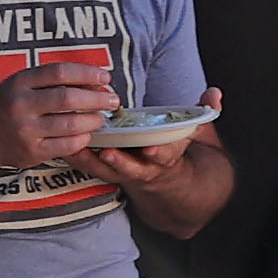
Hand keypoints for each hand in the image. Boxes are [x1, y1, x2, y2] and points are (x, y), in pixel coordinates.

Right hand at [0, 60, 115, 178]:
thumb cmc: (7, 105)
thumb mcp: (20, 84)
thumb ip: (50, 80)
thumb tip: (96, 81)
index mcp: (20, 82)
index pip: (60, 72)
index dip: (87, 73)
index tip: (105, 77)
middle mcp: (21, 105)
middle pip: (68, 98)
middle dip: (97, 98)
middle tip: (113, 100)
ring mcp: (26, 130)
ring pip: (71, 124)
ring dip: (94, 120)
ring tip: (102, 118)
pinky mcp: (32, 152)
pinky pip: (67, 145)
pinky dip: (83, 139)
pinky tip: (87, 134)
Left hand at [86, 87, 226, 199]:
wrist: (173, 184)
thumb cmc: (179, 148)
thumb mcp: (198, 133)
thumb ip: (205, 112)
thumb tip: (215, 93)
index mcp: (170, 156)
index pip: (167, 155)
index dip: (160, 152)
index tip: (152, 150)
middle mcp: (147, 168)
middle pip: (134, 168)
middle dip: (122, 162)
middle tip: (107, 153)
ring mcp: (127, 172)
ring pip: (109, 171)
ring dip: (92, 161)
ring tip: (77, 149)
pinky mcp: (110, 172)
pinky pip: (93, 169)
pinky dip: (79, 159)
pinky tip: (63, 147)